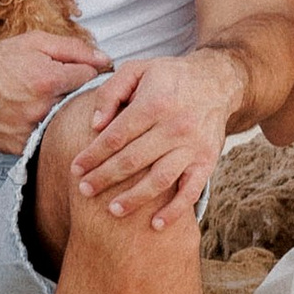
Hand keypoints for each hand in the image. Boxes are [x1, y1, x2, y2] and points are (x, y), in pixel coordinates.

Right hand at [0, 29, 110, 154]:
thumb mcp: (36, 42)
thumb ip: (74, 49)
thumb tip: (106, 60)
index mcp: (48, 80)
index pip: (91, 80)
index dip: (83, 73)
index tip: (72, 73)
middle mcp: (40, 110)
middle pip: (79, 105)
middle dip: (73, 97)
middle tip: (54, 89)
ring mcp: (29, 132)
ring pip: (62, 126)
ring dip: (59, 117)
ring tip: (37, 103)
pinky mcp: (18, 148)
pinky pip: (43, 141)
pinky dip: (42, 132)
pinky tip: (27, 118)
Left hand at [69, 47, 245, 230]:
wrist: (217, 81)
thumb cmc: (169, 77)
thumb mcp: (138, 69)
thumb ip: (111, 92)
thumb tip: (95, 125)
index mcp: (155, 103)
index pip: (116, 136)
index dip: (93, 154)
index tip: (76, 168)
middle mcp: (175, 126)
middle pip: (132, 160)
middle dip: (104, 178)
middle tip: (84, 191)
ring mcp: (193, 146)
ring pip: (159, 179)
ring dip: (134, 198)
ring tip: (112, 210)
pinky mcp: (207, 161)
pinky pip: (192, 190)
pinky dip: (176, 210)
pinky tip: (157, 224)